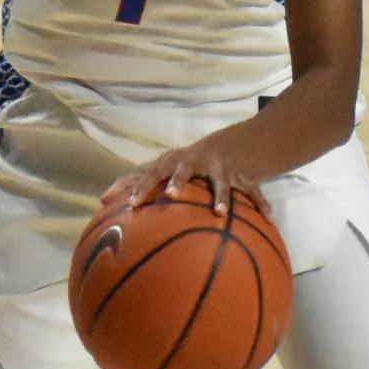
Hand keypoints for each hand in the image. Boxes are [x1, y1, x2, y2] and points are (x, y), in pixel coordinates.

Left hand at [99, 138, 272, 218]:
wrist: (229, 147)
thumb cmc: (183, 166)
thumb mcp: (160, 170)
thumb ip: (132, 183)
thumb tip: (100, 201)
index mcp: (172, 162)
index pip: (151, 171)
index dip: (139, 185)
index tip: (128, 204)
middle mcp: (195, 161)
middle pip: (183, 168)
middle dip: (176, 179)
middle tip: (170, 194)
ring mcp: (220, 168)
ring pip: (221, 182)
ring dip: (220, 196)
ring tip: (218, 213)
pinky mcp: (242, 177)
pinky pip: (253, 192)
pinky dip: (260, 205)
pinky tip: (269, 220)